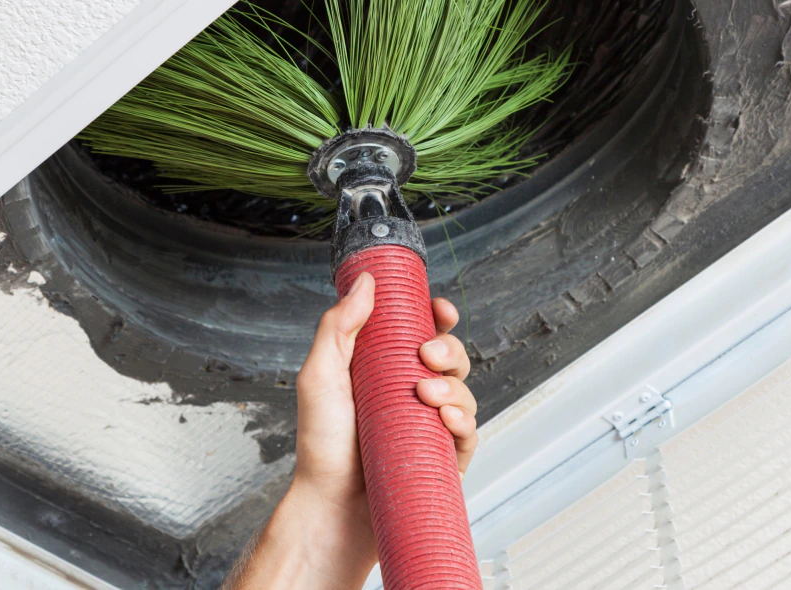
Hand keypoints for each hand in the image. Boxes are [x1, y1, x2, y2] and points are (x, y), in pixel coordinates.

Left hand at [224, 272, 477, 589]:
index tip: (440, 309)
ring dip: (455, 384)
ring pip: (464, 391)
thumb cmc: (321, 447)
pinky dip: (464, 421)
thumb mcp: (321, 376)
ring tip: (427, 394)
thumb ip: (339, 326)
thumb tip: (365, 281)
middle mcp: (411, 394)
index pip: (422, 332)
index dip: (438, 316)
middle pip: (451, 356)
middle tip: (427, 355)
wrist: (330, 509)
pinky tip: (447, 420)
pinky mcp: (443, 459)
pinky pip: (469, 434)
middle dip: (449, 348)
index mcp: (385, 369)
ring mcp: (429, 426)